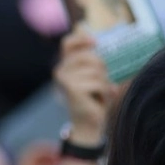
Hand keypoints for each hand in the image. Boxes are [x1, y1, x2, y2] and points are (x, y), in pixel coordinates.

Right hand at [54, 29, 113, 146]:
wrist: (88, 125)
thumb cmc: (93, 100)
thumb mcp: (94, 77)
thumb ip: (94, 62)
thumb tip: (98, 41)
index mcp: (64, 66)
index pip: (68, 43)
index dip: (82, 39)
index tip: (96, 42)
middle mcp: (60, 71)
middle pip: (90, 56)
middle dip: (102, 68)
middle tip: (104, 82)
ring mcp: (65, 79)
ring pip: (96, 70)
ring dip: (104, 82)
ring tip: (101, 93)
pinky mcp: (73, 88)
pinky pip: (98, 81)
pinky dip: (104, 90)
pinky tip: (100, 99)